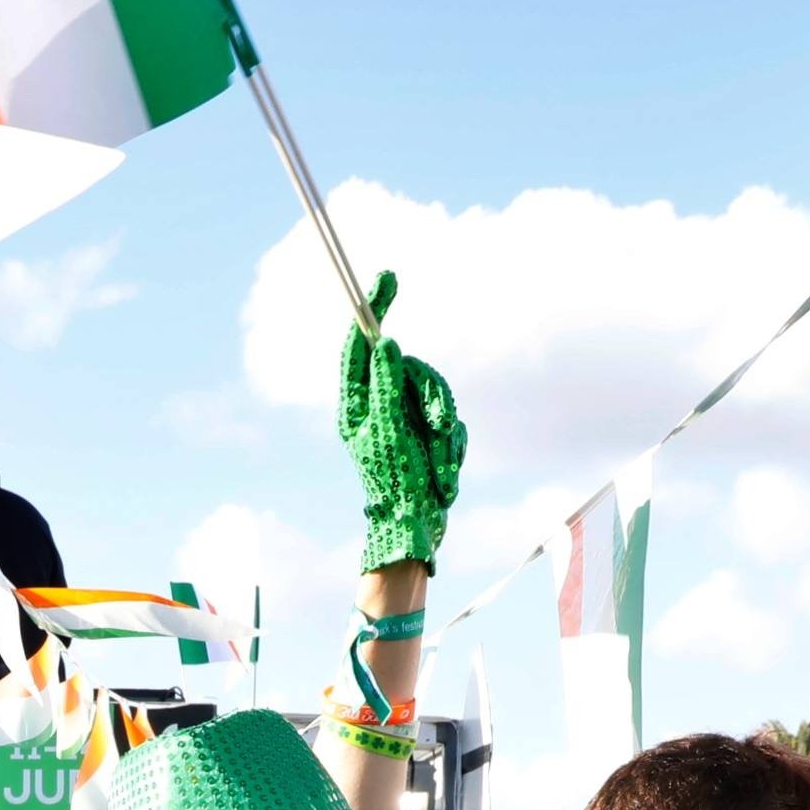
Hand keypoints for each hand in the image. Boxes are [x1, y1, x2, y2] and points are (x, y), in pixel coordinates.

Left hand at [337, 272, 468, 574]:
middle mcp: (380, 407)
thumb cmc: (394, 485)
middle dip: (431, 399)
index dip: (373, 310)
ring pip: (437, 396)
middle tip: (436, 429)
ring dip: (444, 435)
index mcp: (357, 404)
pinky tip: (442, 479)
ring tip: (439, 472)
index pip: (361, 345)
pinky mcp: (430, 436)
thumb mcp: (387, 431)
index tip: (385, 278)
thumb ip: (386, 386)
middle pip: (411, 369)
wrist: (416, 532)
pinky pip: (452, 424)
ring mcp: (406, 421)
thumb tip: (383, 343)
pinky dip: (452, 450)